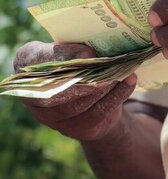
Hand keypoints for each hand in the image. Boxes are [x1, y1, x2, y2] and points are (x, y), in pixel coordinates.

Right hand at [14, 41, 135, 140]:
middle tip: (107, 63)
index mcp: (27, 68)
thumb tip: (97, 50)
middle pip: (56, 89)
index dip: (62, 57)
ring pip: (79, 103)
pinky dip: (117, 94)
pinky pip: (98, 112)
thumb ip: (75, 48)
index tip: (88, 52)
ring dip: (104, 85)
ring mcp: (54, 118)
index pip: (34, 61)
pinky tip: (129, 80)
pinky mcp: (77, 129)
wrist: (91, 95)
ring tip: (122, 69)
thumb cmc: (78, 63)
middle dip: (84, 76)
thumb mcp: (72, 49)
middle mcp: (33, 97)